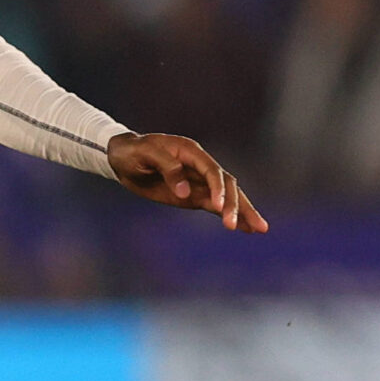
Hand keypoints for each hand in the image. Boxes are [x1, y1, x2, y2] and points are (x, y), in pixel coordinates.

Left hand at [107, 132, 269, 232]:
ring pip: (227, 196)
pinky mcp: (192, 195)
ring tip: (258, 229)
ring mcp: (198, 181)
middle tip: (237, 225)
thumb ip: (167, 169)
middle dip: (235, 204)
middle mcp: (200, 165)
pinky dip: (228, 215)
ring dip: (242, 211)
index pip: (212, 170)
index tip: (218, 206)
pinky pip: (215, 205)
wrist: (121, 157)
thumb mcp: (144, 154)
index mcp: (190, 152)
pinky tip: (244, 228)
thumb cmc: (131, 151)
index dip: (217, 187)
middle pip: (226, 184)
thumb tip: (185, 191)